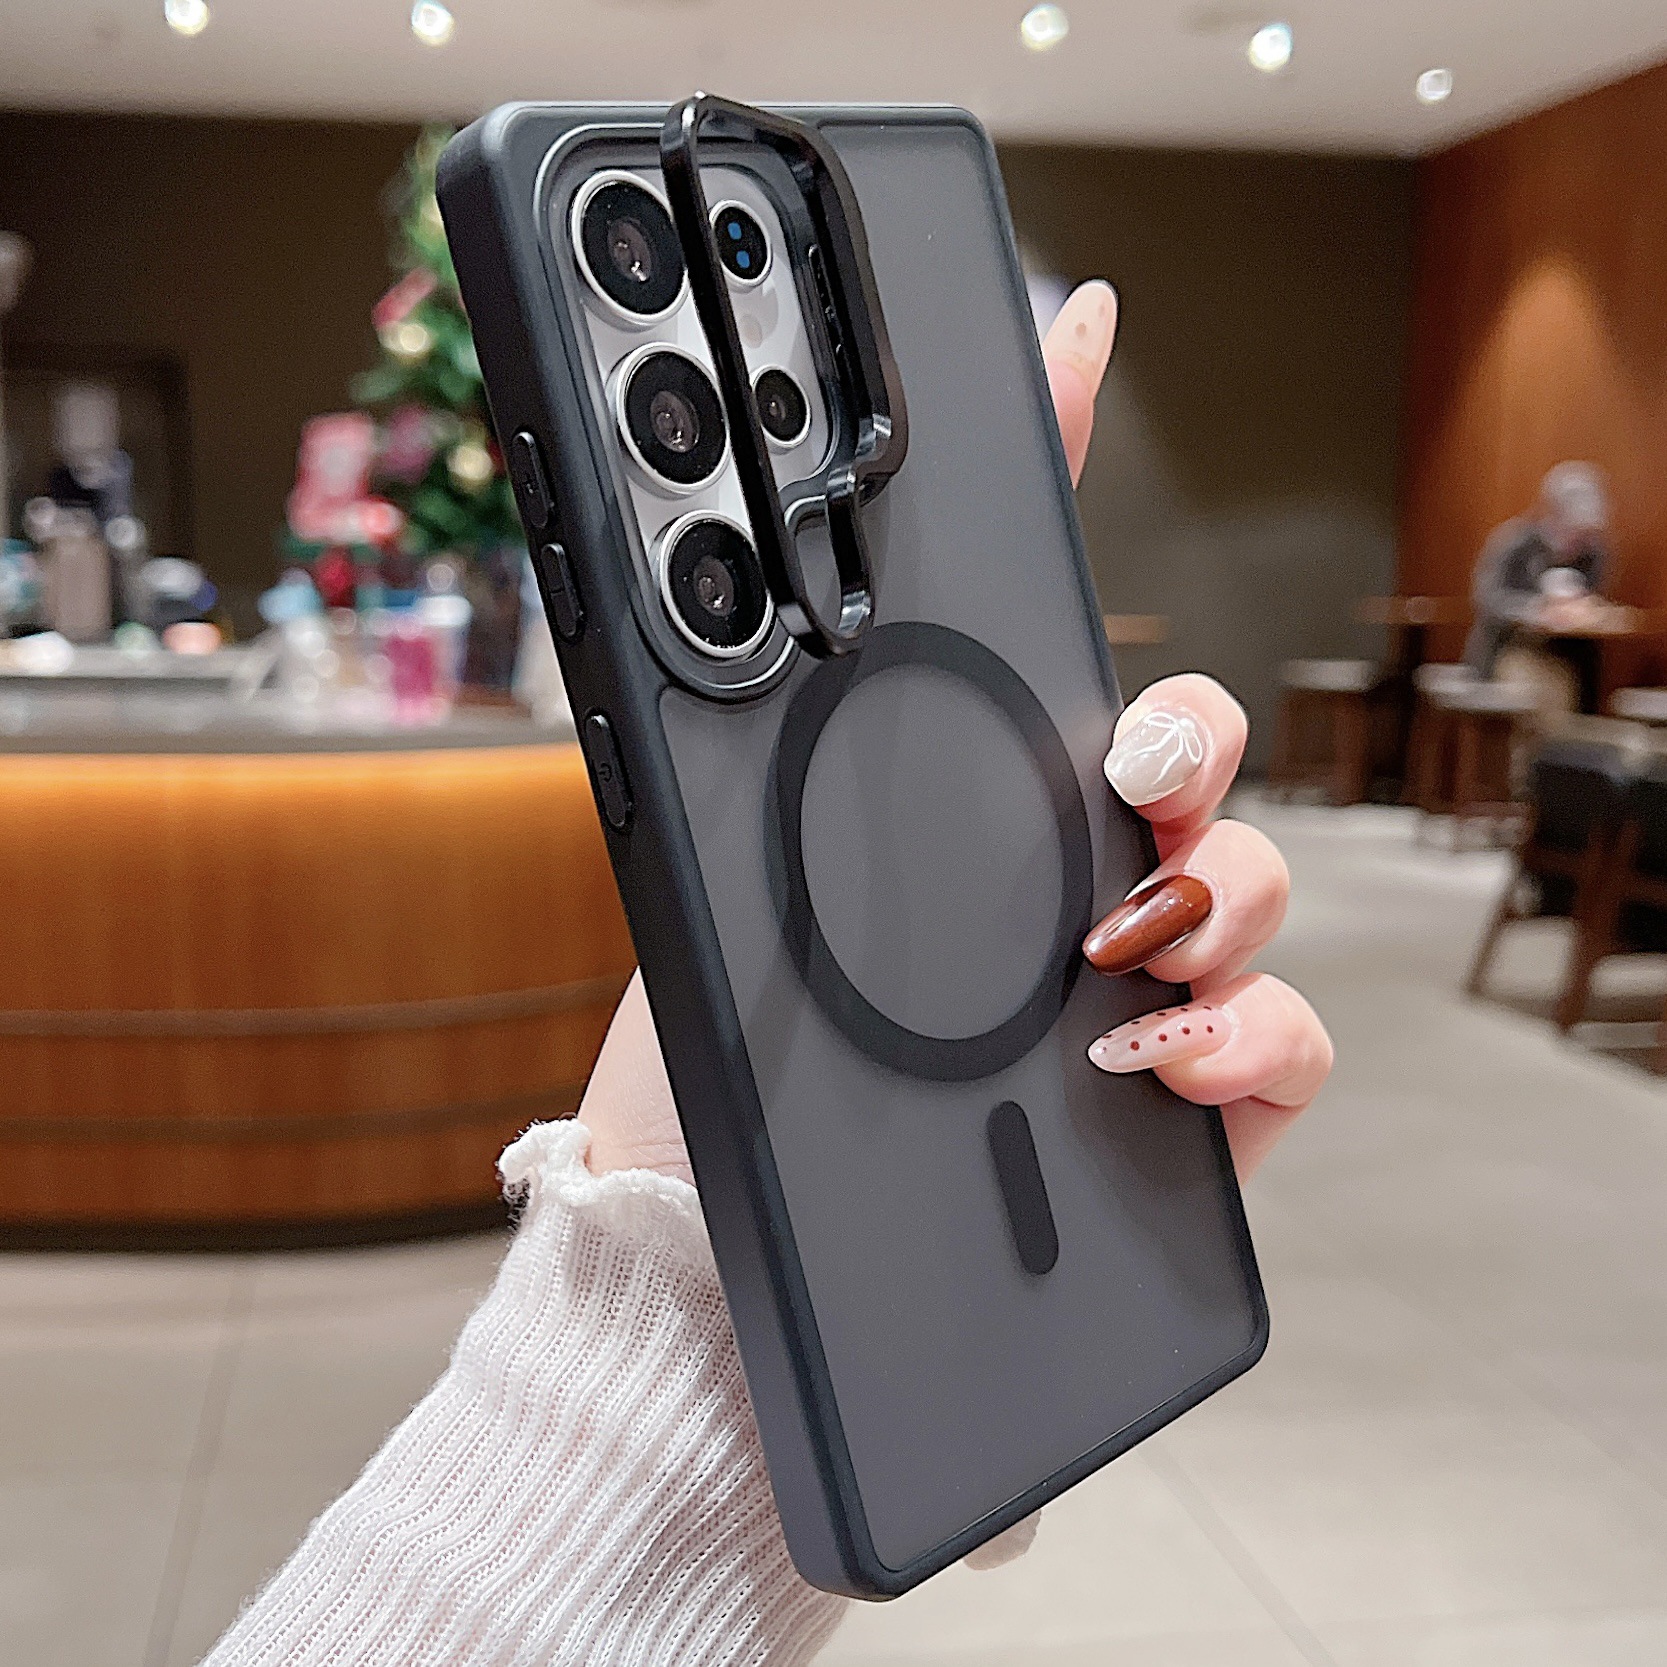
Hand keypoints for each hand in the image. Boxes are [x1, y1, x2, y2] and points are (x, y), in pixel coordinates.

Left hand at [579, 280, 1327, 1183]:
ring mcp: (1139, 982)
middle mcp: (1061, 873)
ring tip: (1116, 945)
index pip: (1022, 617)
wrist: (720, 1248)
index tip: (1069, 329)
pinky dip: (1245, 1034)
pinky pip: (1283, 1041)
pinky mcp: (1189, 1101)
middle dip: (1184, 733)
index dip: (1061, 464)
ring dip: (1214, 890)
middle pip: (1187, 745)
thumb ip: (727, 745)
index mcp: (956, 803)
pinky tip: (1154, 1051)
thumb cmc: (713, 1059)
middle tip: (1121, 767)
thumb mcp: (705, 874)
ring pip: (1257, 881)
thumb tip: (663, 584)